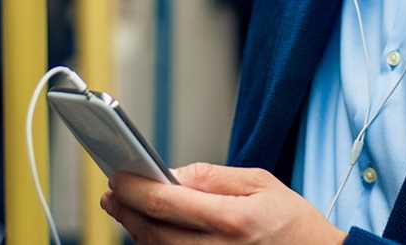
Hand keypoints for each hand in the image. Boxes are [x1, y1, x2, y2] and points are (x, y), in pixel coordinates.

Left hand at [102, 163, 345, 243]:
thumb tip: (172, 173)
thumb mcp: (259, 182)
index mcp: (232, 219)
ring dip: (136, 229)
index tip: (118, 176)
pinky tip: (150, 231)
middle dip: (127, 209)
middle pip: (154, 232)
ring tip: (125, 208)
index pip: (166, 203)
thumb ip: (212, 176)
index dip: (135, 188)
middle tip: (113, 192)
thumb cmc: (291, 221)